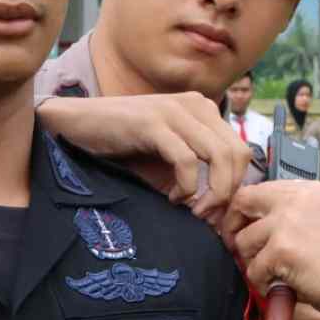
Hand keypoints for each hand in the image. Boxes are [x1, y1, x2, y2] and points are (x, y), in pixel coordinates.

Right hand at [37, 92, 252, 220]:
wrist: (78, 127)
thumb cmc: (123, 146)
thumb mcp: (168, 160)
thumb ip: (197, 174)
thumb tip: (223, 211)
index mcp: (204, 110)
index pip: (241, 151)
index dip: (235, 186)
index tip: (217, 212)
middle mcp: (195, 105)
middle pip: (237, 154)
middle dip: (227, 192)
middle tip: (206, 215)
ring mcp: (175, 110)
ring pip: (218, 156)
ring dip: (212, 192)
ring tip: (193, 210)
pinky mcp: (153, 122)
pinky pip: (187, 160)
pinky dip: (186, 186)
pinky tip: (172, 198)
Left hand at [223, 182, 319, 316]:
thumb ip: (294, 213)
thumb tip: (255, 222)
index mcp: (309, 190)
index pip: (260, 189)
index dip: (245, 210)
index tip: (242, 226)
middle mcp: (296, 200)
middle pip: (243, 202)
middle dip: (233, 226)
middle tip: (238, 248)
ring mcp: (287, 223)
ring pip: (244, 241)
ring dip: (252, 262)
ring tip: (273, 274)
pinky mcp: (282, 250)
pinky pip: (253, 269)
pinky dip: (263, 283)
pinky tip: (282, 287)